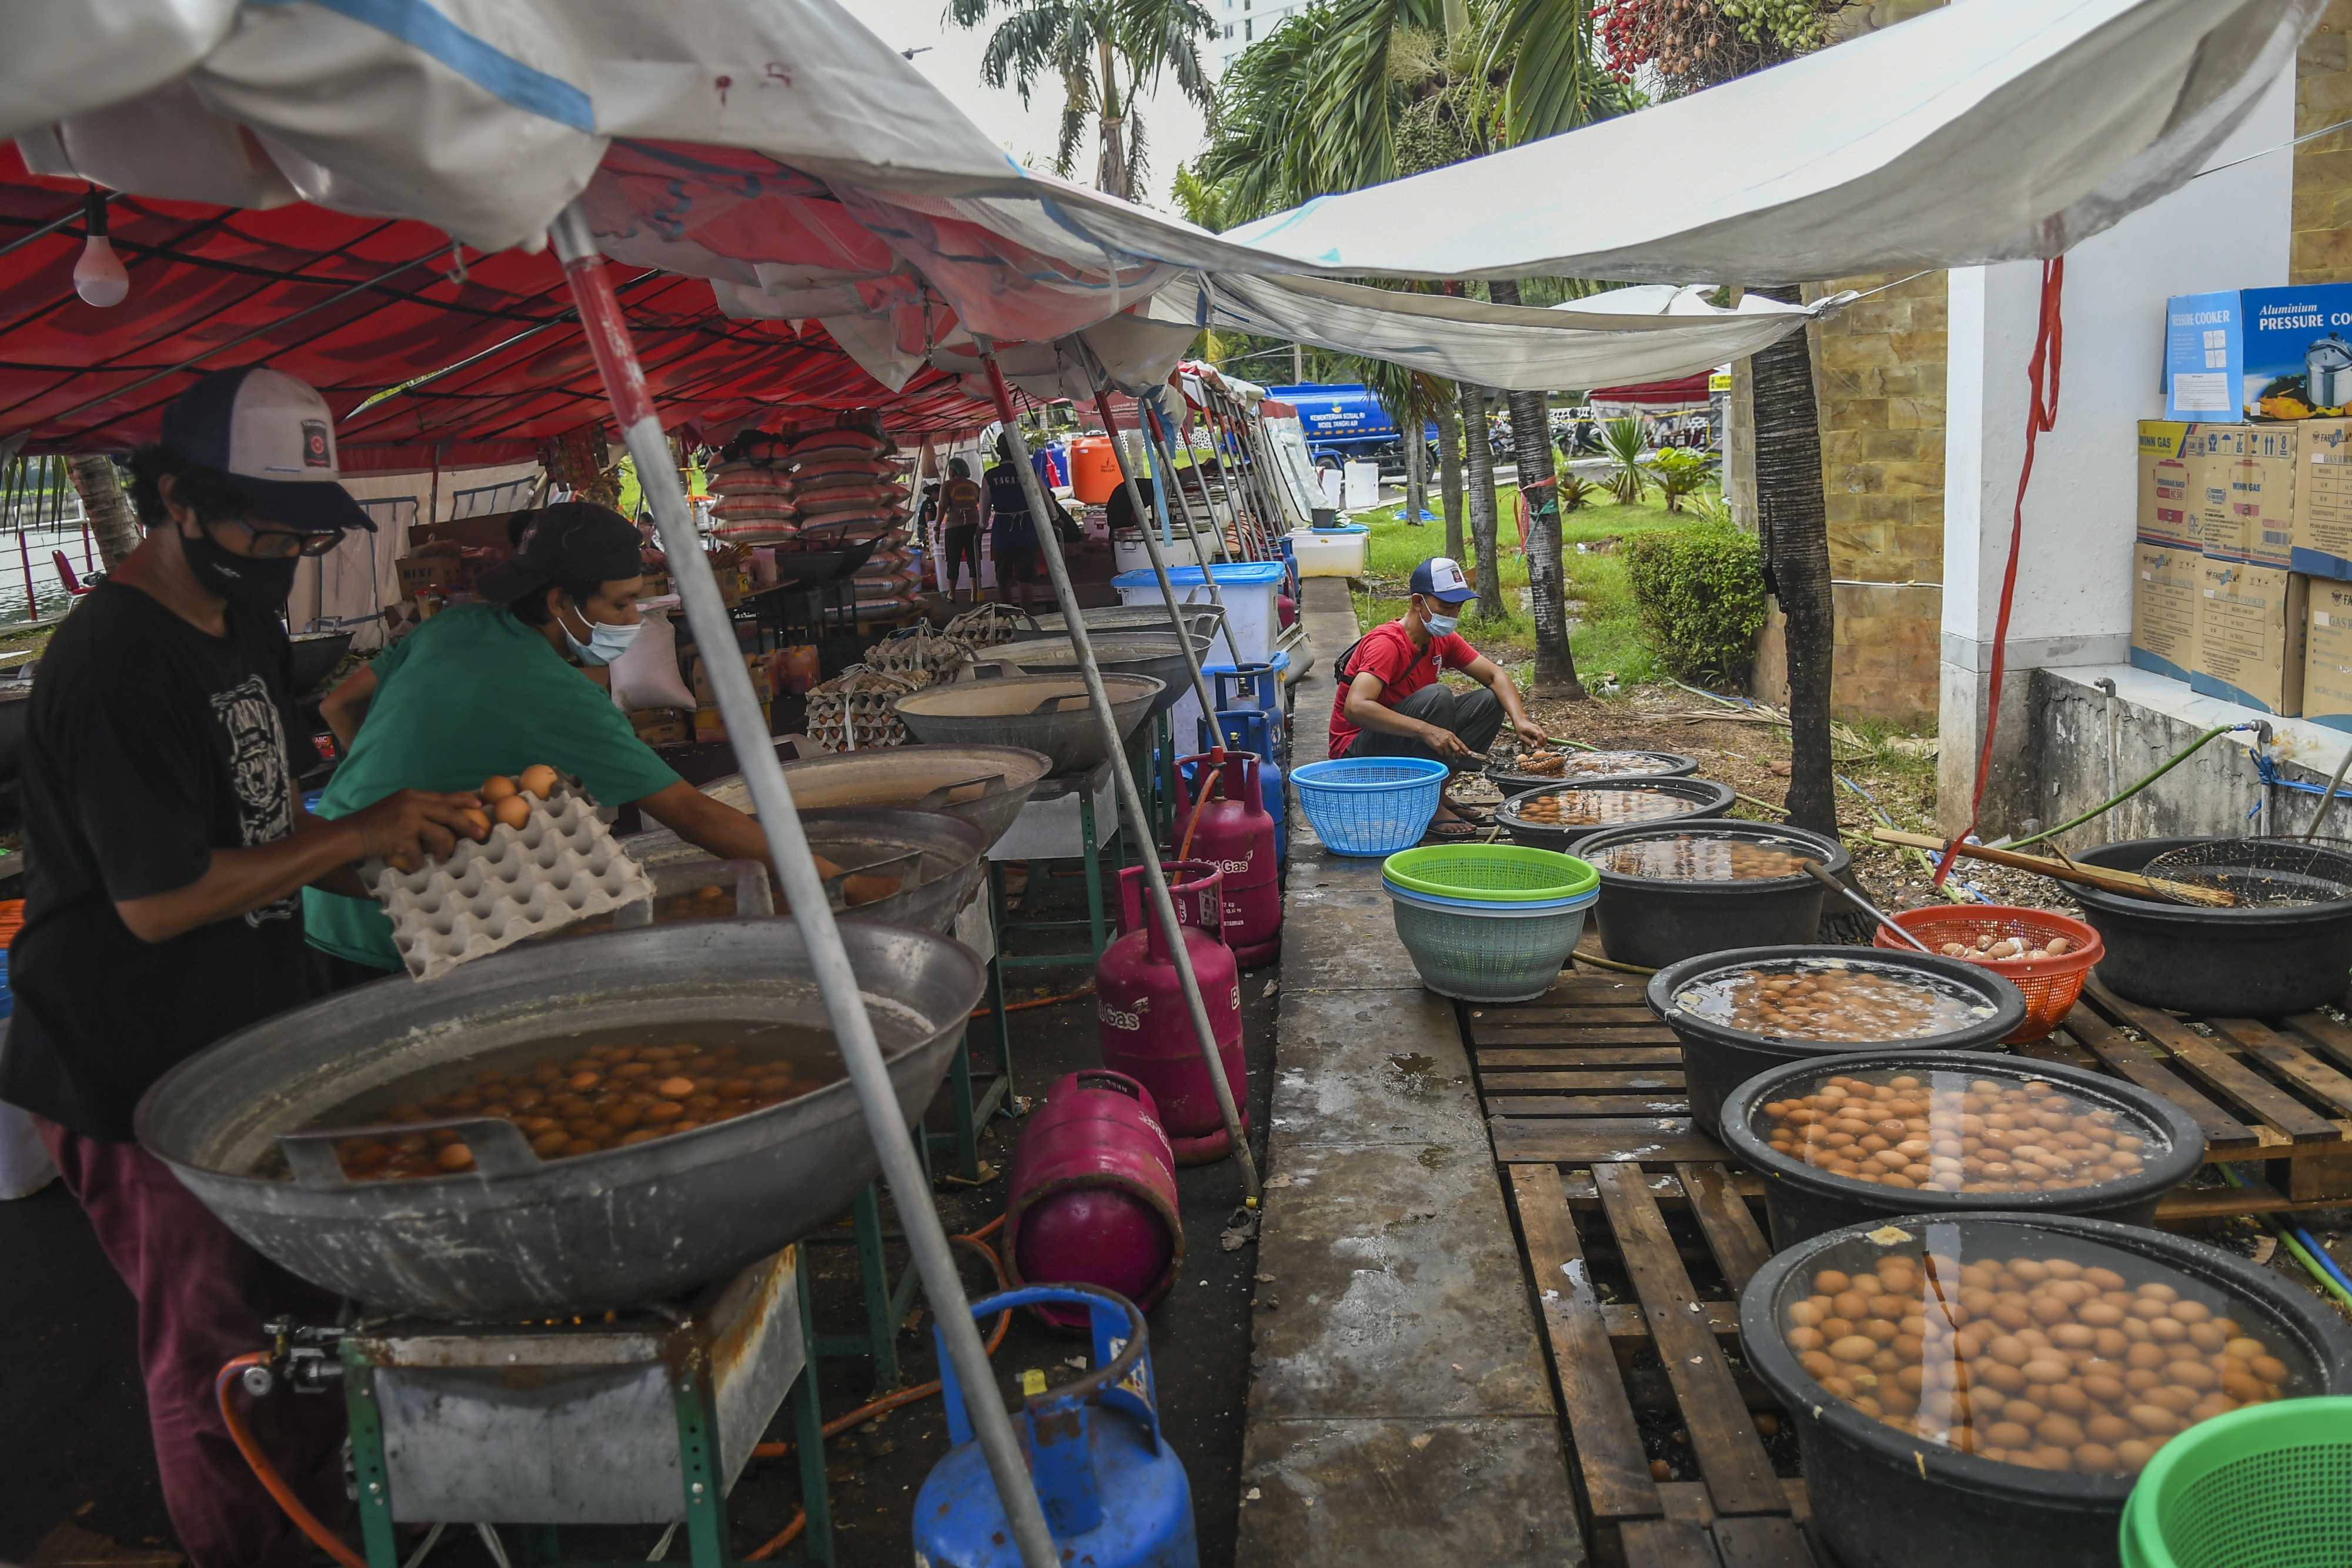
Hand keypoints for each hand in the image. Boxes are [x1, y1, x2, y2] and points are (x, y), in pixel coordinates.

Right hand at [344, 789, 485, 869]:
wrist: (350, 833)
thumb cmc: (374, 824)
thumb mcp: (397, 808)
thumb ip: (418, 810)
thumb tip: (443, 820)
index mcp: (413, 795)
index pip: (444, 796)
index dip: (463, 800)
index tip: (479, 805)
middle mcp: (412, 804)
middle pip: (450, 813)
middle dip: (468, 824)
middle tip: (480, 833)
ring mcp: (408, 819)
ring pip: (441, 835)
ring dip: (446, 849)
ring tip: (445, 858)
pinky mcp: (402, 836)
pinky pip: (420, 853)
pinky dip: (418, 862)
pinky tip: (413, 866)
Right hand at [1425, 724, 1474, 761]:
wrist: (1426, 730)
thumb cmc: (1435, 732)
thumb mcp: (1445, 733)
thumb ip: (1451, 739)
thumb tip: (1456, 747)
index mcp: (1451, 735)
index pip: (1461, 743)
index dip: (1466, 749)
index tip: (1470, 754)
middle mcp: (1448, 738)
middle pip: (1457, 749)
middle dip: (1458, 755)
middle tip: (1457, 757)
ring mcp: (1443, 742)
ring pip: (1448, 753)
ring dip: (1446, 753)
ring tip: (1442, 748)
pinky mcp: (1438, 746)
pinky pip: (1441, 753)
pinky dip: (1439, 752)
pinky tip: (1437, 748)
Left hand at [1513, 717, 1547, 747]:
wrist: (1522, 721)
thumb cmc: (1520, 729)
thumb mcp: (1521, 737)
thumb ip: (1527, 742)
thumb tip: (1534, 747)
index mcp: (1532, 729)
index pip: (1539, 735)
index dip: (1540, 741)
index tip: (1537, 746)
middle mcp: (1537, 728)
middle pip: (1545, 736)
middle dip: (1543, 743)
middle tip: (1538, 747)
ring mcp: (1540, 729)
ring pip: (1545, 737)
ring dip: (1543, 742)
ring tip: (1536, 745)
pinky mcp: (1540, 730)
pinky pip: (1543, 736)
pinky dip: (1542, 740)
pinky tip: (1536, 742)